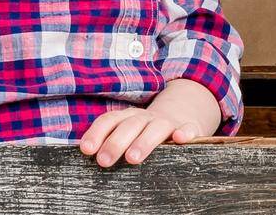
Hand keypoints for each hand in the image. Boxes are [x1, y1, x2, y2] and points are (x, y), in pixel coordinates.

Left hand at [77, 80, 218, 166]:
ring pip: (156, 128)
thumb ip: (110, 141)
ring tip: (132, 158)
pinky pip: (188, 128)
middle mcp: (146, 118)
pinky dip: (185, 132)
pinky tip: (180, 139)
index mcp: (127, 118)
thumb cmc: (145, 133)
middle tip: (104, 160)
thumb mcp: (127, 133)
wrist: (180, 115)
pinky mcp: (188, 128)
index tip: (86, 149)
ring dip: (144, 141)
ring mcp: (167, 122)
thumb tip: (87, 154)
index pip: (109, 120)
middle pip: (130, 126)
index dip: (97, 133)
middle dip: (116, 142)